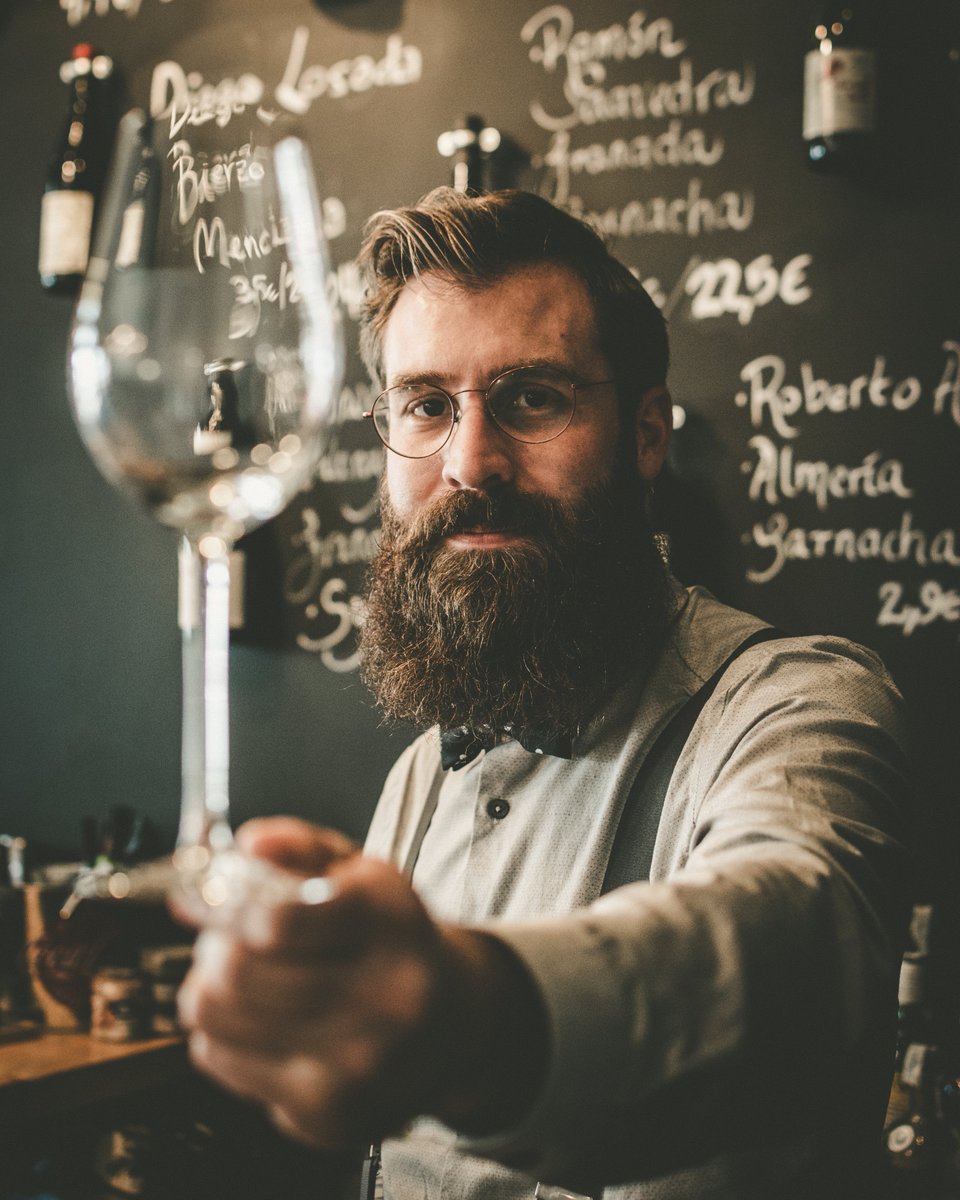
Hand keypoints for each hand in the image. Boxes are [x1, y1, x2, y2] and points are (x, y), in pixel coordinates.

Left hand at [172, 818, 547, 1147]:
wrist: (453, 1024)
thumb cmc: (393, 940)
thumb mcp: (362, 873)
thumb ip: (302, 847)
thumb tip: (249, 845)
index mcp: (394, 926)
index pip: (279, 922)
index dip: (237, 908)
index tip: (236, 904)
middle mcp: (384, 1002)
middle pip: (237, 971)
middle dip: (216, 945)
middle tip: (228, 938)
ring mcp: (356, 1068)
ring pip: (216, 1018)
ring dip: (210, 986)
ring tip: (239, 975)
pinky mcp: (328, 1115)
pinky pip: (220, 1060)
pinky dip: (222, 1033)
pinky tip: (260, 1020)